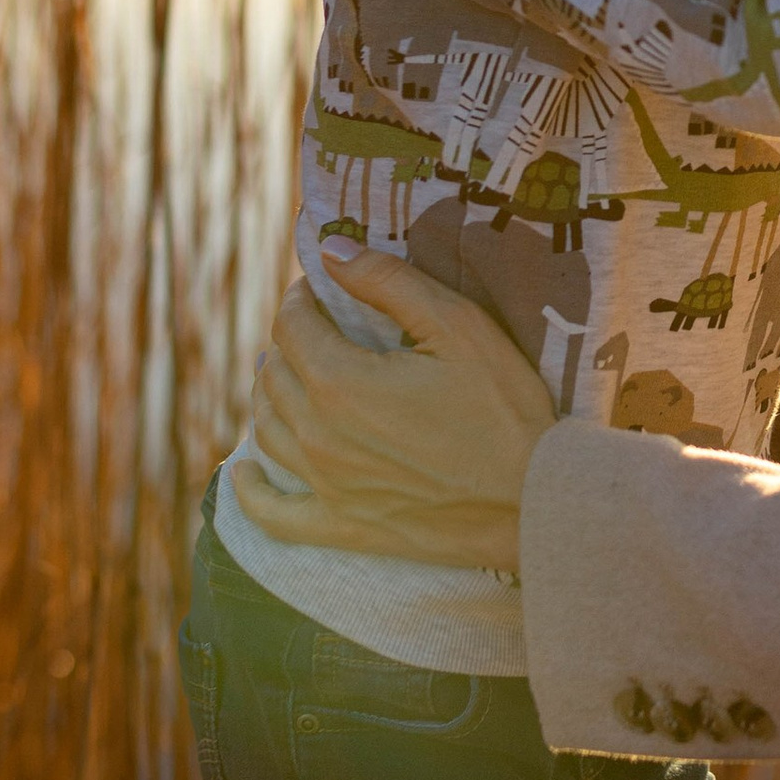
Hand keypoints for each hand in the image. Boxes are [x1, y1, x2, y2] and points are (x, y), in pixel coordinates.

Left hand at [235, 252, 555, 573]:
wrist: (534, 502)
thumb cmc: (504, 409)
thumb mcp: (460, 327)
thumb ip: (390, 282)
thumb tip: (331, 252)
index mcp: (340, 382)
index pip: (291, 326)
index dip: (301, 299)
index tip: (320, 289)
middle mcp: (318, 435)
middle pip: (275, 374)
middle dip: (290, 341)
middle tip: (318, 328)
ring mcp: (324, 486)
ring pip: (266, 429)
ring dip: (271, 394)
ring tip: (292, 376)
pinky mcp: (339, 527)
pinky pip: (271, 512)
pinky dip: (250, 490)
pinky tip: (246, 472)